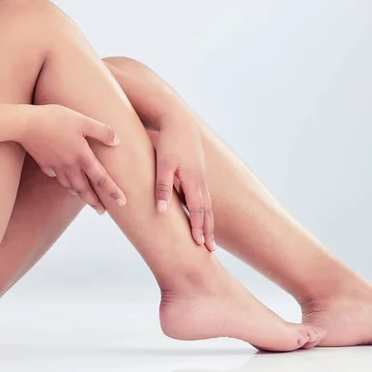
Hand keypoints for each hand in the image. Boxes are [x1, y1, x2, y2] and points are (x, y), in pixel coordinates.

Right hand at [17, 104, 125, 213]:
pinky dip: (61, 180)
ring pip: (69, 185)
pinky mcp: (43, 162)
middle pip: (83, 189)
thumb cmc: (55, 118)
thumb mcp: (83, 120)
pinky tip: (62, 178)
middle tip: (102, 212)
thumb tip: (117, 141)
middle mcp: (69, 166)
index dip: (113, 191)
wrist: (24, 123)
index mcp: (82, 157)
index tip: (122, 202)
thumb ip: (102, 131)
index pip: (101, 179)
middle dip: (94, 202)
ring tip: (84, 198)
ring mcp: (55, 166)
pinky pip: (54, 175)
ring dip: (79, 194)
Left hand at [154, 121, 214, 250]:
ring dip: (207, 221)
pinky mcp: (198, 171)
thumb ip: (162, 187)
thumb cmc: (169, 141)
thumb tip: (161, 211)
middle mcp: (200, 180)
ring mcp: (201, 176)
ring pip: (206, 204)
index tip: (200, 245)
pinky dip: (204, 209)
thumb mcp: (162, 164)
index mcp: (193, 180)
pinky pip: (202, 195)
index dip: (198, 228)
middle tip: (210, 250)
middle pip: (206, 211)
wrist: (179, 120)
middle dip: (207, 231)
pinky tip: (201, 215)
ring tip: (208, 237)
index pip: (197, 211)